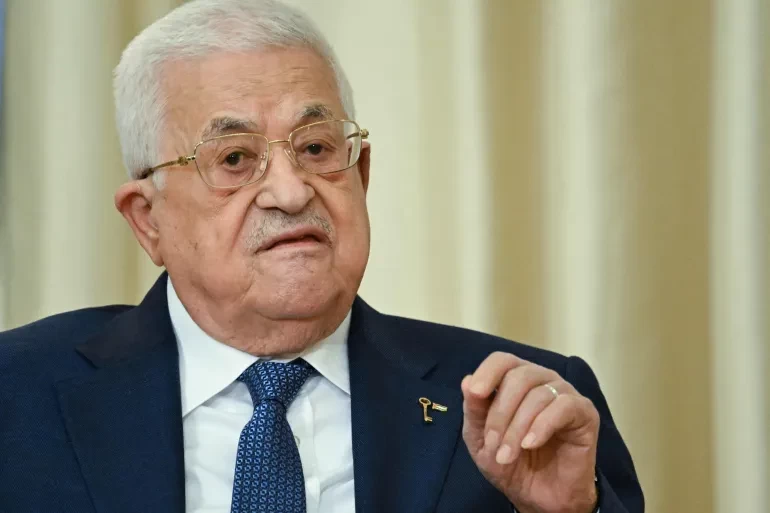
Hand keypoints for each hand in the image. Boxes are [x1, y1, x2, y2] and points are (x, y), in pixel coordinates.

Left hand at [461, 352, 599, 512]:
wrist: (537, 497)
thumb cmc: (510, 462)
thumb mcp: (480, 439)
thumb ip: (474, 410)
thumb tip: (467, 380)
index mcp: (516, 380)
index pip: (503, 360)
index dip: (488, 373)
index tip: (475, 394)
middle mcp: (542, 380)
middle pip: (518, 377)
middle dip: (500, 413)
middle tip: (493, 444)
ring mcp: (565, 394)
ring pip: (538, 395)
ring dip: (516, 428)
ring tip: (507, 455)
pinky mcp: (585, 412)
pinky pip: (564, 407)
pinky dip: (542, 426)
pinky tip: (530, 444)